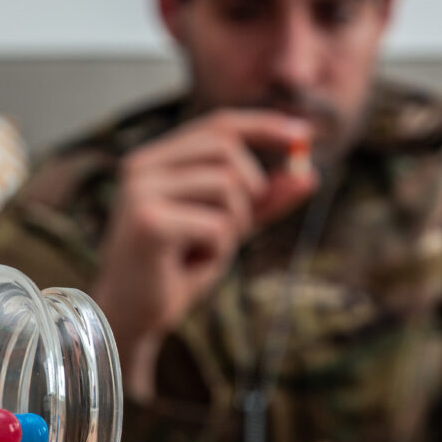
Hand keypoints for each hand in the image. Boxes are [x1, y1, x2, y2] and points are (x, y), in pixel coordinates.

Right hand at [90, 110, 316, 400]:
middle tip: (235, 228)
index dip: (266, 125)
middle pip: (227, 149)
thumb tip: (309, 173)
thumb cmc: (176, 269)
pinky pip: (218, 225)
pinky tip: (190, 265)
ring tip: (204, 250)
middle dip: (251, 189)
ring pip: (228, 187)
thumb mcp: (229, 226)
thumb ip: (265, 200)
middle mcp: (143, 166)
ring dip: (233, 226)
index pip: (220, 125)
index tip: (305, 135)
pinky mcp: (150, 223)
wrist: (132, 316)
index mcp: (157, 159)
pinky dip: (218, 250)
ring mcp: (142, 191)